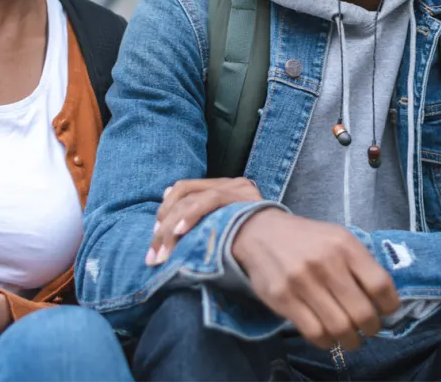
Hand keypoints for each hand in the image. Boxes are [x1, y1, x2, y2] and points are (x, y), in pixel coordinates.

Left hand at [147, 177, 261, 265]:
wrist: (287, 250)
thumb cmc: (258, 251)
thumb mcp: (228, 237)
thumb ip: (209, 231)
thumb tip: (173, 240)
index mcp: (228, 190)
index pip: (187, 189)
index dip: (166, 209)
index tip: (154, 236)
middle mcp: (232, 184)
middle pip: (184, 193)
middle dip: (162, 227)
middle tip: (152, 256)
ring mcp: (237, 188)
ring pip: (190, 199)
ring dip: (169, 230)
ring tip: (161, 255)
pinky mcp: (242, 195)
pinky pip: (208, 201)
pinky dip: (188, 217)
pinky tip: (177, 235)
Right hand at [232, 209, 399, 350]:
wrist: (261, 232)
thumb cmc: (308, 238)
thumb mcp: (338, 238)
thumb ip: (360, 263)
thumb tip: (384, 299)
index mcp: (345, 245)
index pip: (380, 284)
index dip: (390, 305)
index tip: (388, 312)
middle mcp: (326, 263)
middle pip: (362, 312)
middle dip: (372, 328)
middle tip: (369, 329)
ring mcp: (303, 282)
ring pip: (339, 328)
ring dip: (351, 340)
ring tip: (352, 338)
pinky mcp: (284, 299)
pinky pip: (314, 333)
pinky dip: (327, 342)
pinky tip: (329, 337)